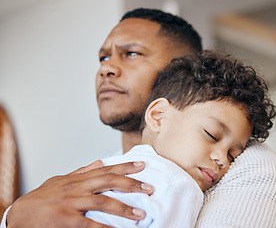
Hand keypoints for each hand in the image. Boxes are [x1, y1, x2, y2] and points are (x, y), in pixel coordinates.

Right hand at [6, 161, 153, 227]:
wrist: (20, 213)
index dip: (125, 166)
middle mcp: (77, 187)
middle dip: (131, 184)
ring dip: (124, 208)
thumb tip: (100, 161)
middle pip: (109, 181)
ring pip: (103, 202)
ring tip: (140, 214)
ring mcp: (72, 203)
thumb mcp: (62, 179)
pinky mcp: (66, 220)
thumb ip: (83, 171)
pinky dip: (104, 227)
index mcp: (79, 178)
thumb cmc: (43, 197)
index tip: (142, 165)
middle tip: (149, 189)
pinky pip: (89, 224)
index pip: (106, 169)